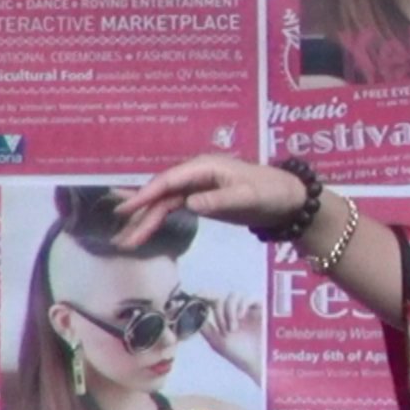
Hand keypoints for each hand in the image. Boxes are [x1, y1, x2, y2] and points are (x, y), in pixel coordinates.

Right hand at [113, 155, 306, 248]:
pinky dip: (157, 221)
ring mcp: (196, 186)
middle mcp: (195, 174)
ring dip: (145, 222)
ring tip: (126, 242)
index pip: (168, 180)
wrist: (289, 200)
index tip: (124, 210)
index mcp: (205, 167)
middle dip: (139, 214)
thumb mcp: (248, 197)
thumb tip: (189, 203)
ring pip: (163, 204)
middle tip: (120, 237)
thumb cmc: (271, 193)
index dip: (145, 195)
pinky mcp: (199, 199)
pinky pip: (172, 209)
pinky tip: (142, 233)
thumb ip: (219, 200)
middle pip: (161, 194)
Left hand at [200, 294, 264, 385]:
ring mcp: (248, 308)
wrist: (259, 362)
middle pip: (221, 297)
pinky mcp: (261, 308)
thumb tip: (193, 314)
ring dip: (229, 311)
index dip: (203, 295)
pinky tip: (241, 318)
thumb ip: (206, 328)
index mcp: (223, 318)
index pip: (212, 301)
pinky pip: (248, 298)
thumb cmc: (239, 355)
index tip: (196, 296)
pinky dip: (241, 305)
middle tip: (223, 329)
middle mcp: (235, 311)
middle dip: (218, 313)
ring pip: (233, 296)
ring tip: (232, 328)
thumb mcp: (217, 342)